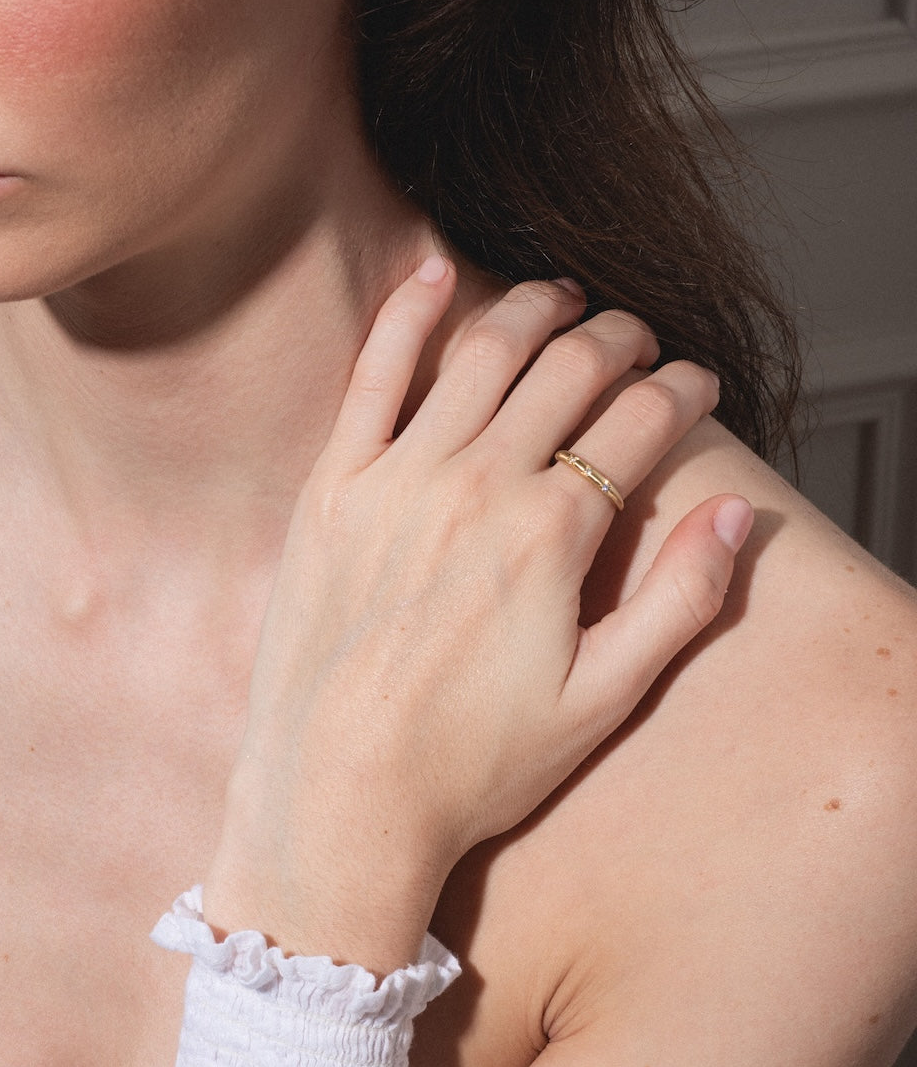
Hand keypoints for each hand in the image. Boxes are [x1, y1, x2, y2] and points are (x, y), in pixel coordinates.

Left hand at [205, 256, 751, 970]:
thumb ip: (680, 602)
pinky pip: (372, 376)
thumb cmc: (468, 764)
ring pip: (482, 355)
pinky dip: (406, 316)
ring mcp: (399, 480)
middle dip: (618, 341)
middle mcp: (477, 487)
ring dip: (533, 311)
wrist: (339, 793)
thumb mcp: (601, 700)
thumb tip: (732, 515)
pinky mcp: (335, 488)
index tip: (698, 385)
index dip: (683, 391)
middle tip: (637, 337)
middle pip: (568, 373)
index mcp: (550, 536)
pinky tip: (432, 273)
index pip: (641, 425)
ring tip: (562, 297)